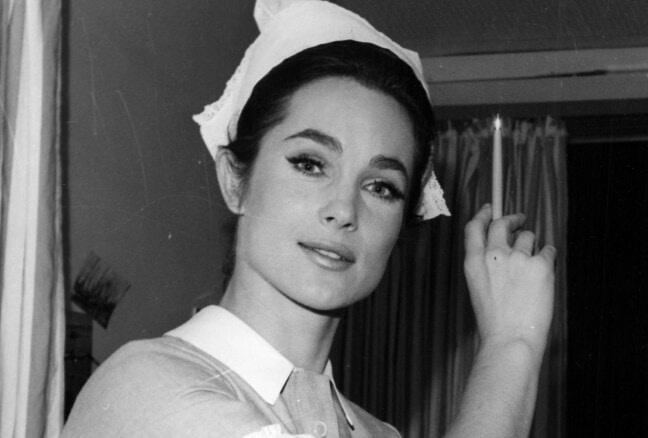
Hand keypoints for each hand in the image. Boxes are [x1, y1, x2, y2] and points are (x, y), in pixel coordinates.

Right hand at [464, 204, 555, 356]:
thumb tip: (502, 249)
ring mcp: (517, 257)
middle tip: (520, 221)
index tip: (489, 209)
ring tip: (532, 269)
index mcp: (474, 262)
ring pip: (528, 237)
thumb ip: (487, 265)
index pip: (474, 228)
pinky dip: (548, 258)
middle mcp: (494, 254)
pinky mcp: (541, 265)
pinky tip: (545, 275)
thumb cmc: (495, 321)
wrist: (511, 338)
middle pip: (501, 224)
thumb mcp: (478, 288)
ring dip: (531, 246)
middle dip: (512, 219)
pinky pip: (548, 251)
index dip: (483, 214)